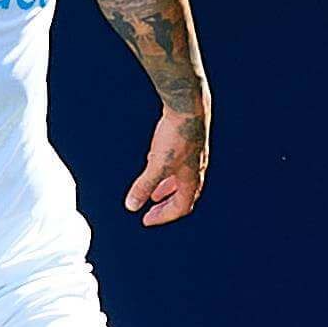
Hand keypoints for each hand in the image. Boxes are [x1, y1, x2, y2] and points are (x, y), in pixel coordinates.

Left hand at [124, 108, 207, 226]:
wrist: (188, 106)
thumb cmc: (176, 137)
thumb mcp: (156, 165)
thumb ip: (143, 186)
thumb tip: (131, 206)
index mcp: (191, 179)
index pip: (181, 207)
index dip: (164, 216)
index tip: (146, 220)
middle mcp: (196, 170)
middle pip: (184, 196)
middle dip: (166, 206)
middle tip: (151, 212)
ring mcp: (193, 155)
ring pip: (181, 179)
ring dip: (166, 189)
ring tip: (154, 194)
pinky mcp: (188, 142)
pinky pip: (178, 164)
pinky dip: (166, 172)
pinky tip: (155, 165)